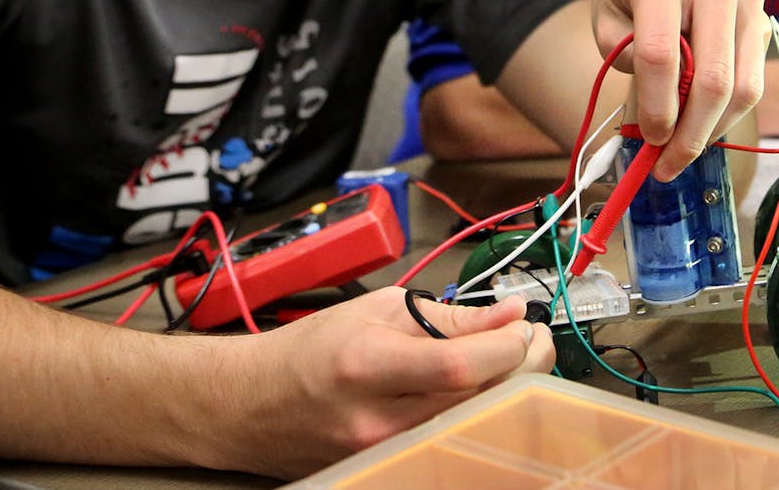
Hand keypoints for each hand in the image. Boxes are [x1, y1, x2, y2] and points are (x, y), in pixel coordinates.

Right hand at [220, 288, 551, 477]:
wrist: (249, 405)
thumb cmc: (310, 351)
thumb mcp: (376, 311)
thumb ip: (447, 315)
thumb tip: (507, 314)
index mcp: (368, 365)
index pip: (459, 366)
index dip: (506, 346)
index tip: (522, 324)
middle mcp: (376, 418)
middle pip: (476, 399)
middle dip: (519, 365)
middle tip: (529, 339)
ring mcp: (382, 452)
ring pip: (471, 422)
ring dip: (505, 389)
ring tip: (510, 359)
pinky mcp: (389, 467)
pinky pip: (450, 438)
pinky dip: (477, 411)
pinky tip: (483, 390)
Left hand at [592, 0, 767, 177]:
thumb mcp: (606, 19)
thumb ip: (625, 56)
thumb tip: (664, 107)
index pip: (661, 53)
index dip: (656, 106)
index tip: (648, 138)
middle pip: (713, 77)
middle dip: (690, 133)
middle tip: (668, 165)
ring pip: (743, 86)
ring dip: (713, 130)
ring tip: (684, 152)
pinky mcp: (765, 17)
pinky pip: (753, 81)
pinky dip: (728, 113)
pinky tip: (702, 124)